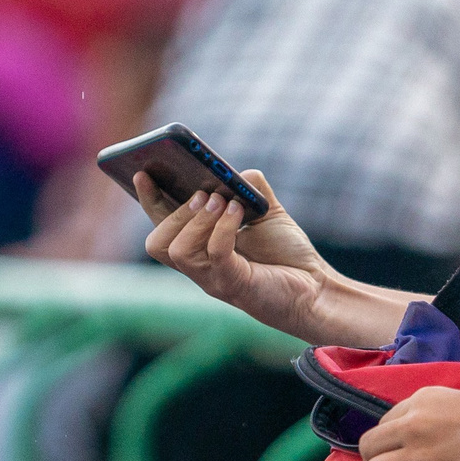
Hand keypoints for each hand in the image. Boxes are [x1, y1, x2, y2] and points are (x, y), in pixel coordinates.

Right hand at [137, 169, 330, 332]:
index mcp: (200, 250)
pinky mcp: (235, 285)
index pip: (162, 227)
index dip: (148, 201)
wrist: (317, 287)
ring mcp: (214, 280)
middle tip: (202, 194)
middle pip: (158, 244)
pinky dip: (223, 227)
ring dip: (196, 219)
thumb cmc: (288, 254)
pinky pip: (215, 254)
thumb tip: (232, 172)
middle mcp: (200, 268)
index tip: (142, 174)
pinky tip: (238, 210)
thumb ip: (248, 188)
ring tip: (220, 200)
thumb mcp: (265, 212)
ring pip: (178, 251)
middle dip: (173, 213)